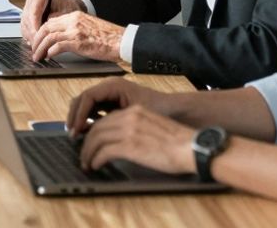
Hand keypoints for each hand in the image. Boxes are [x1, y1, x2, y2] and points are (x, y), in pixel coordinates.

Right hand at [20, 0, 85, 42]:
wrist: (67, 7)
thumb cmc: (68, 8)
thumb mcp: (67, 12)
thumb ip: (56, 19)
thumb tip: (45, 29)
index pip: (34, 11)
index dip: (35, 26)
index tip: (39, 37)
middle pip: (27, 18)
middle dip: (32, 34)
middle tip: (38, 45)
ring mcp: (27, 6)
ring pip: (24, 24)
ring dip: (30, 37)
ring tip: (38, 47)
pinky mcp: (26, 15)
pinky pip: (24, 27)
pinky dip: (29, 37)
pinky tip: (35, 44)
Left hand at [28, 10, 124, 61]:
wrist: (121, 41)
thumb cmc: (107, 37)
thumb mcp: (88, 27)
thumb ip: (74, 29)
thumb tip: (59, 40)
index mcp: (75, 16)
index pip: (51, 21)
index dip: (41, 32)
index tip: (37, 40)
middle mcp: (73, 21)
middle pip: (46, 28)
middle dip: (37, 40)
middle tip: (33, 50)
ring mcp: (75, 31)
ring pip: (49, 37)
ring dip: (40, 48)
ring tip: (37, 56)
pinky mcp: (78, 42)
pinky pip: (57, 46)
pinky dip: (50, 52)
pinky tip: (49, 57)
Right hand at [66, 77, 171, 135]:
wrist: (178, 112)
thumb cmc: (160, 111)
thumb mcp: (136, 115)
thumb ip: (113, 121)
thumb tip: (93, 131)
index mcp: (113, 86)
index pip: (87, 97)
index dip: (78, 113)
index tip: (76, 129)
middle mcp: (109, 88)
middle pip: (83, 99)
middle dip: (75, 116)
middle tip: (72, 135)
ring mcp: (110, 96)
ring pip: (86, 105)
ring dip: (79, 119)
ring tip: (77, 136)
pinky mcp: (113, 105)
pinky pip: (94, 111)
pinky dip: (88, 121)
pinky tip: (88, 134)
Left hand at [78, 104, 195, 174]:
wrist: (192, 148)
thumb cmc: (178, 143)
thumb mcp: (154, 127)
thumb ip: (137, 128)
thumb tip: (123, 141)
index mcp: (135, 111)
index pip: (106, 119)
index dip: (94, 131)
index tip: (90, 141)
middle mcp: (129, 117)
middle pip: (97, 127)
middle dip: (87, 142)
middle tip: (83, 154)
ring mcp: (128, 130)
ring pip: (96, 139)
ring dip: (88, 152)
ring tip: (86, 163)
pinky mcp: (129, 146)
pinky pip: (103, 152)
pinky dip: (96, 159)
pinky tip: (95, 166)